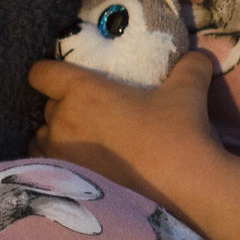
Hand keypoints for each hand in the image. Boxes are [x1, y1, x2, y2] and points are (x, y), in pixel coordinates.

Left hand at [28, 51, 218, 199]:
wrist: (183, 184)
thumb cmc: (178, 132)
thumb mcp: (189, 88)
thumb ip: (190, 65)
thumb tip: (197, 55)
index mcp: (84, 91)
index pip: (42, 73)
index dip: (48, 72)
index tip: (62, 77)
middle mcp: (64, 120)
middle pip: (47, 105)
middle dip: (64, 106)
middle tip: (93, 113)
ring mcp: (61, 154)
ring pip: (42, 135)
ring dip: (56, 134)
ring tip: (83, 140)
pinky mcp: (67, 181)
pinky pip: (44, 163)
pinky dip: (55, 160)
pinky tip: (80, 163)